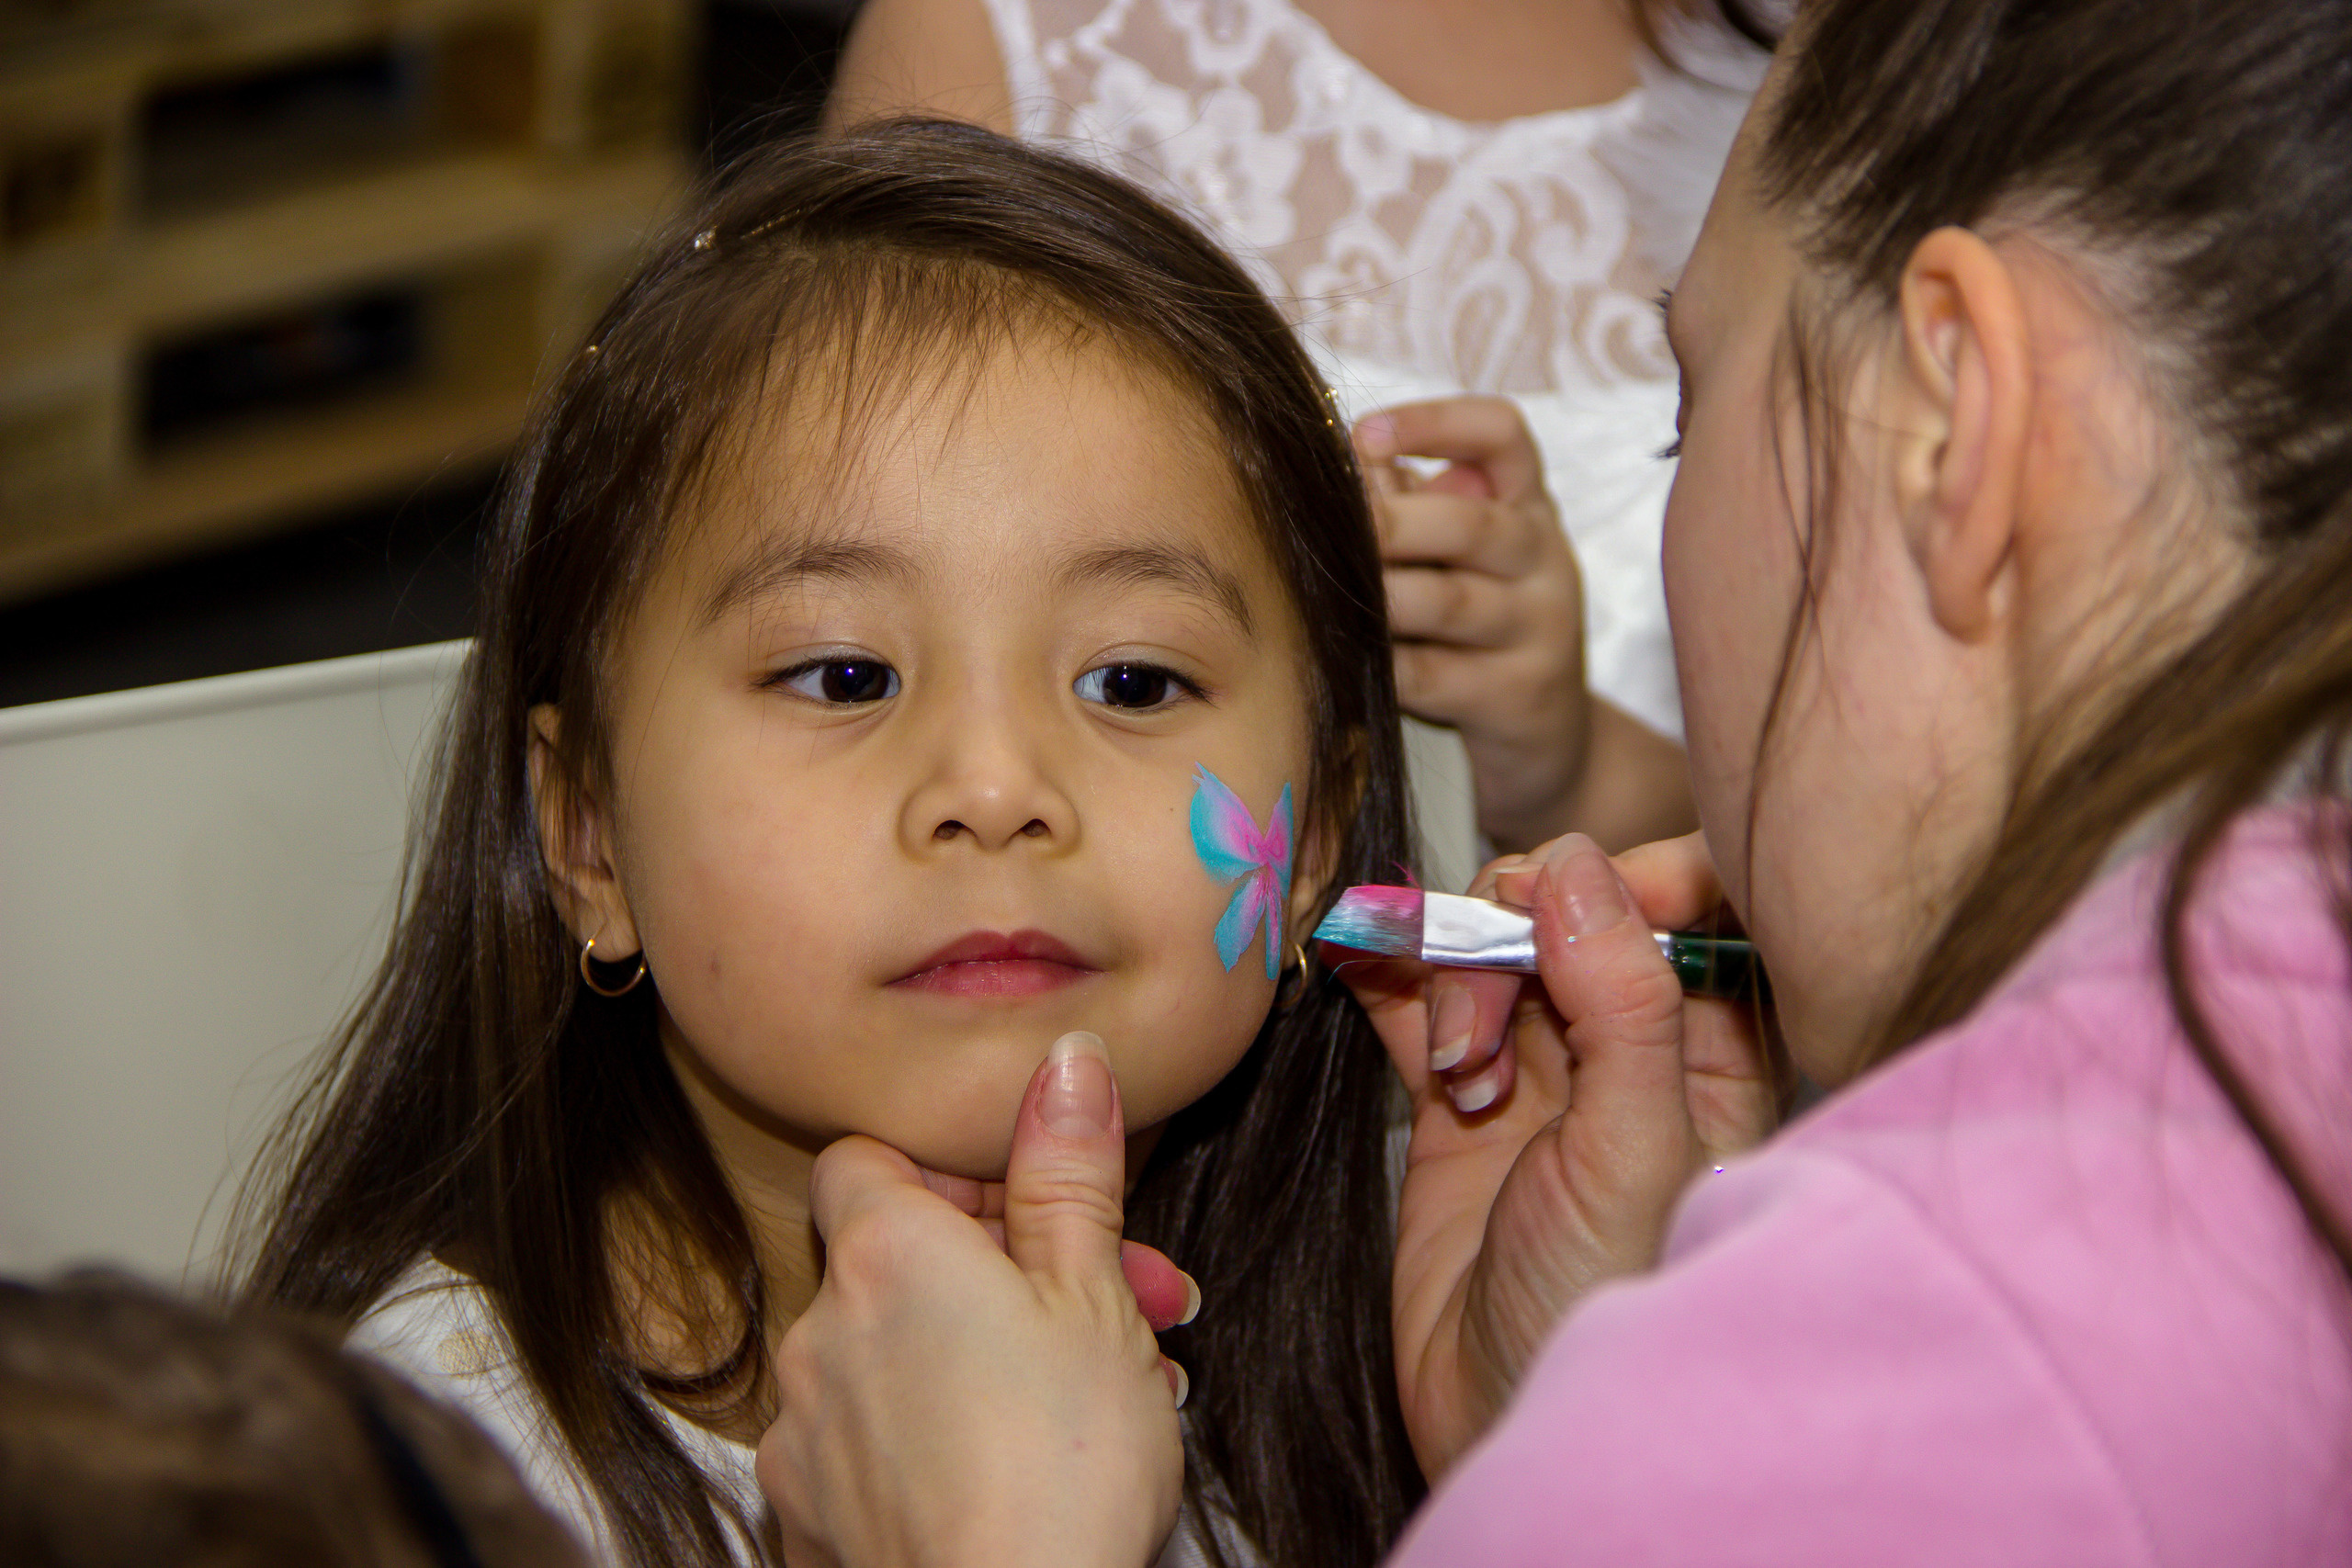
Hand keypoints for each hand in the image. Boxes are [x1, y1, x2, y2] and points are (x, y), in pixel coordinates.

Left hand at [757, 1033, 1185, 1567]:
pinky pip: (865, 1449)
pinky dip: (927, 1446)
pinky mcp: (808, 1518)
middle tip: (1119, 1311)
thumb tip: (1068, 1059)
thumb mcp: (1094, 1295)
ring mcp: (804, 1432)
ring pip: (889, 1360)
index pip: (872, 1160)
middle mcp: (820, 1331)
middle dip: (1004, 1277)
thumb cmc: (1063, 1464)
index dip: (952, 1177)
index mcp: (886, 1253)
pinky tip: (1009, 1471)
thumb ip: (1068, 1173)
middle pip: (896, 1264)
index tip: (1029, 1213)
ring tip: (1085, 1404)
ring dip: (975, 1361)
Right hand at [1332, 832, 1775, 1477]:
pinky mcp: (1455, 1100)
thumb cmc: (1607, 1308)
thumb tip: (1575, 869)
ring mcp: (1540, 1071)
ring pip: (1491, 949)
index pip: (1697, 910)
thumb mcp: (1636, 1152)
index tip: (1570, 890)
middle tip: (1485, 1014)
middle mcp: (1631, 1049)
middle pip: (1572, 914)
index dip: (1634, 875)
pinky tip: (1360, 960)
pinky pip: (1418, 1001)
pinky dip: (1387, 973)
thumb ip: (1621, 1004)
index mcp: (1715, 1054)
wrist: (1503, 1422)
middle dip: (1517, 936)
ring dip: (1452, 973)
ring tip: (1452, 1068)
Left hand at [1358, 399, 1695, 851]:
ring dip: (1381, 598)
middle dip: (1392, 524)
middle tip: (1336, 530)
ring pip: (1450, 603)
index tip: (1366, 432)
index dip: (1436, 422)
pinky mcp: (1518, 698)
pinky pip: (1434, 676)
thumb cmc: (1478, 633)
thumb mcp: (1459, 559)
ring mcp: (1540, 631)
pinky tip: (1344, 661)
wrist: (1551, 745)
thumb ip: (1404, 503)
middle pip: (1472, 524)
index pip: (1501, 435)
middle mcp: (1544, 559)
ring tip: (1332, 600)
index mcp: (1527, 506)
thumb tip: (1335, 457)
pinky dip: (1382, 667)